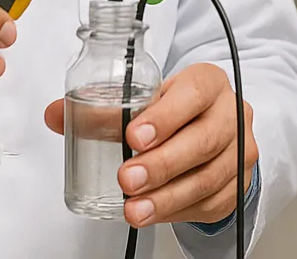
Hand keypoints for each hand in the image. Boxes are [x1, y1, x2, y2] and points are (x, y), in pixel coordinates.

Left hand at [44, 63, 256, 227]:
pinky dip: (178, 211)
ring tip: (134, 209)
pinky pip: (210, 203)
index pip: (193, 94)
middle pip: (202, 141)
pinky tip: (154, 213)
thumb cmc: (175, 109)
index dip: (165, 116)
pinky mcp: (237, 184)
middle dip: (161, 164)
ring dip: (167, 197)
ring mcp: (240, 150)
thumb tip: (57, 115)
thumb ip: (102, 108)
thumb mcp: (145, 99)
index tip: (134, 137)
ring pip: (207, 178)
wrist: (212, 127)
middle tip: (127, 179)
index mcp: (208, 82)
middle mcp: (230, 114)